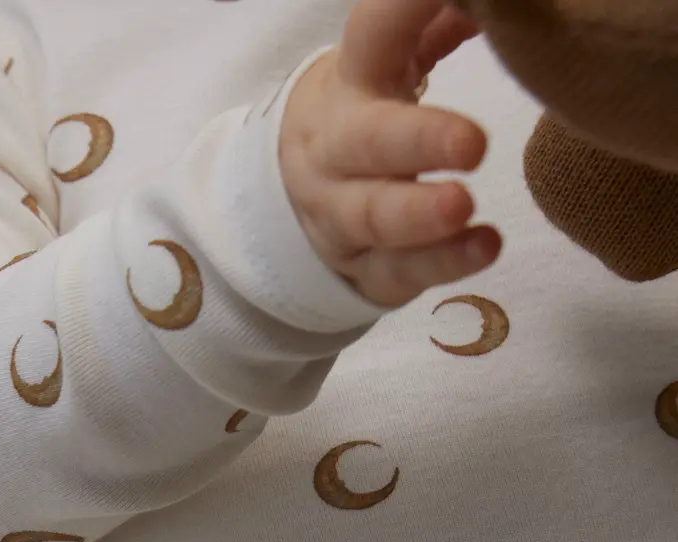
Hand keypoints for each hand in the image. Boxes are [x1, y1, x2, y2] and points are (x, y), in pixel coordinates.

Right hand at [280, 0, 501, 306]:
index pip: (373, 36)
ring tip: (464, 207)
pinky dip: (441, 264)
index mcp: (352, 82)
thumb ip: (434, 22)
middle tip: (473, 144)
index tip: (467, 3)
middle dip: (418, 143)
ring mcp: (343, 217)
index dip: (404, 15)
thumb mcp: (388, 61)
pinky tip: (484, 247)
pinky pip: (398, 272)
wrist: (301, 193)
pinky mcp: (366, 270)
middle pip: (368, 144)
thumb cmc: (367, 113)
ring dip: (418, 216)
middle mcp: (337, 151)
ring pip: (374, 218)